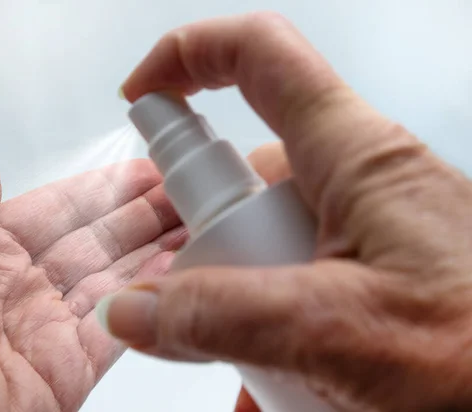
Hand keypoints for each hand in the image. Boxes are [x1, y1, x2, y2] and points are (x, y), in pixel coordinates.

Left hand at [0, 158, 185, 410]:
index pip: (59, 210)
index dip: (103, 190)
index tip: (141, 171)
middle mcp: (20, 289)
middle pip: (96, 241)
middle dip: (141, 214)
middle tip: (182, 190)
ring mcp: (47, 329)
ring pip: (115, 278)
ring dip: (155, 248)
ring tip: (193, 218)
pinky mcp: (67, 370)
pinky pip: (119, 324)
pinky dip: (150, 294)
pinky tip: (177, 265)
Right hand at [101, 12, 471, 411]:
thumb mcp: (336, 331)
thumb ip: (223, 317)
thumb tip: (133, 309)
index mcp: (356, 156)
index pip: (260, 56)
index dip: (189, 56)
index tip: (141, 98)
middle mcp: (358, 180)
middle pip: (247, 173)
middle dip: (208, 236)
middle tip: (200, 306)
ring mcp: (364, 229)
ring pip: (266, 238)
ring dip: (240, 299)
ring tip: (259, 365)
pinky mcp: (372, 271)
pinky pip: (298, 278)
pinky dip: (273, 326)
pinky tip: (278, 382)